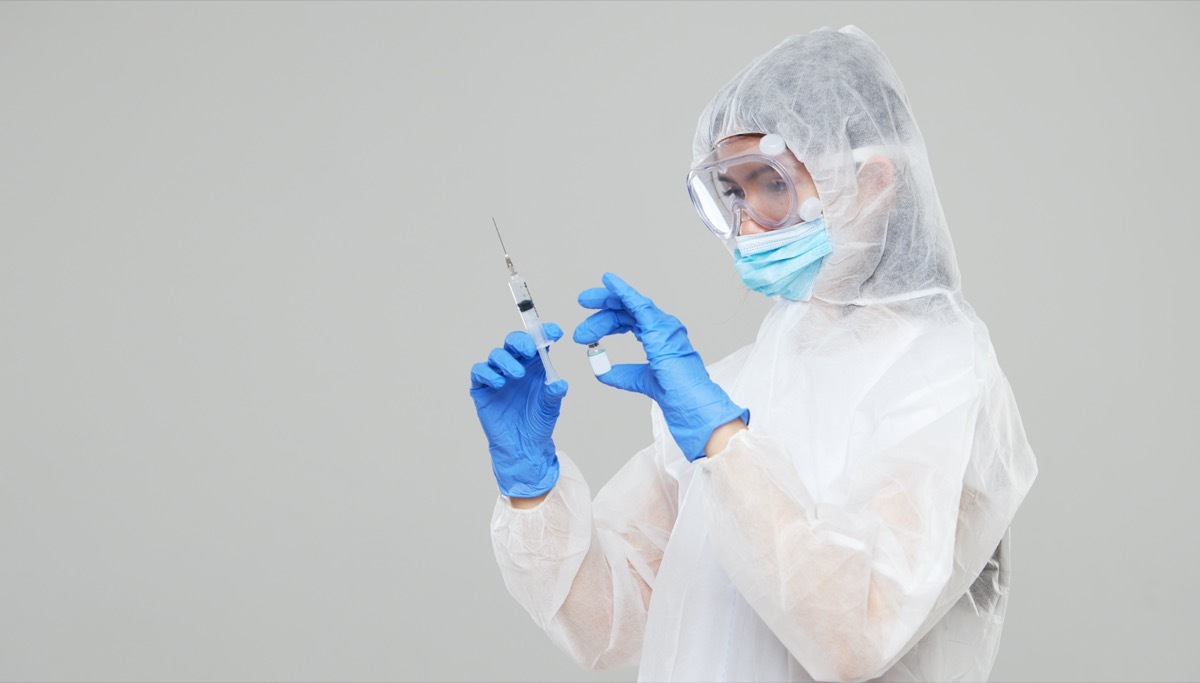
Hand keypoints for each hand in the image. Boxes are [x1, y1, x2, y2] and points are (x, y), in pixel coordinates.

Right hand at [469, 325, 567, 496]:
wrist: (523, 446)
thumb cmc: (537, 423)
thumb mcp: (550, 407)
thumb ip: (554, 393)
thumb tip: (558, 382)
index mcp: (535, 365)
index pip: (538, 341)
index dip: (545, 332)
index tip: (556, 332)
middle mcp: (516, 365)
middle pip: (513, 341)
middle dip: (520, 341)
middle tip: (529, 350)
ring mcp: (498, 374)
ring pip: (496, 354)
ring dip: (506, 360)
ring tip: (517, 375)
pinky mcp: (482, 387)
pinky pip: (480, 371)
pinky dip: (488, 373)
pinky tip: (499, 383)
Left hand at [573, 273, 748, 460]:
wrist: (686, 401)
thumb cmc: (673, 391)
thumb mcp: (639, 380)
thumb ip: (622, 375)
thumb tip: (601, 370)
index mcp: (658, 336)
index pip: (628, 320)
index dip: (605, 323)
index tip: (585, 334)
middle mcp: (662, 326)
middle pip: (626, 310)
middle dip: (600, 311)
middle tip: (579, 328)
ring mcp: (663, 325)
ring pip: (629, 304)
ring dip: (605, 302)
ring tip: (584, 301)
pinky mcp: (660, 327)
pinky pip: (639, 303)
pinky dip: (623, 291)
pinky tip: (609, 281)